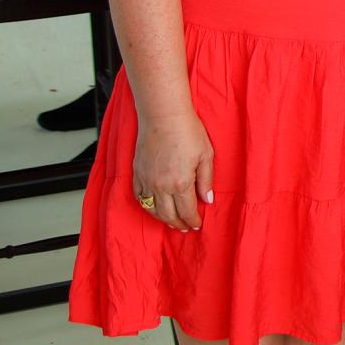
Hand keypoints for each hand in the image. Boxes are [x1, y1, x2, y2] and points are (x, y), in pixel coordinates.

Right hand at [131, 112, 213, 232]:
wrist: (163, 116)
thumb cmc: (188, 132)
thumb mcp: (206, 155)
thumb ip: (206, 180)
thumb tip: (208, 200)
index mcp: (180, 183)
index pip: (187, 211)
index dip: (193, 220)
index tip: (197, 225)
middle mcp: (161, 186)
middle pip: (168, 215)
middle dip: (178, 224)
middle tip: (185, 228)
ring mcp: (146, 180)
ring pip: (152, 209)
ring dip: (162, 218)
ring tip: (171, 222)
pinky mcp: (137, 173)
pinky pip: (139, 196)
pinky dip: (146, 205)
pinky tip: (154, 207)